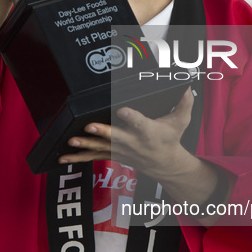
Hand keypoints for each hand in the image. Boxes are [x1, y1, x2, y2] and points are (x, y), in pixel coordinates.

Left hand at [59, 87, 194, 176]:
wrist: (165, 164)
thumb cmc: (170, 139)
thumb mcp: (181, 121)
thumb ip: (184, 103)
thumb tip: (187, 87)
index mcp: (148, 132)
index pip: (140, 123)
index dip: (131, 117)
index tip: (122, 110)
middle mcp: (133, 142)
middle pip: (115, 136)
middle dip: (102, 132)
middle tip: (89, 126)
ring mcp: (121, 150)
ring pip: (101, 147)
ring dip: (86, 145)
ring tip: (72, 141)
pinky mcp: (113, 154)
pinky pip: (94, 156)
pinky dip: (79, 157)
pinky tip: (64, 157)